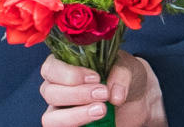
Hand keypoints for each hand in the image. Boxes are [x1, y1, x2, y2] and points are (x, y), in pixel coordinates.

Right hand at [39, 51, 167, 126]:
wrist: (132, 97)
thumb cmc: (121, 75)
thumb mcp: (126, 66)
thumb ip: (121, 75)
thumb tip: (115, 96)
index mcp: (64, 63)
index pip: (51, 68)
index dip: (69, 74)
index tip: (95, 77)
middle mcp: (56, 86)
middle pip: (50, 93)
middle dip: (77, 94)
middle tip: (103, 93)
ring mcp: (60, 109)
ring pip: (51, 117)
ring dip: (75, 115)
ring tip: (101, 110)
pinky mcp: (69, 125)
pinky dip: (78, 125)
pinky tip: (97, 121)